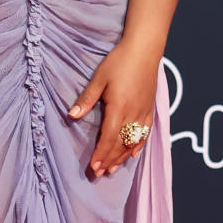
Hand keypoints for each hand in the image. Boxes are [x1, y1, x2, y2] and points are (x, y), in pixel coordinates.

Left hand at [67, 38, 159, 176]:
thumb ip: (87, 99)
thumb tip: (72, 115)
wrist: (145, 49)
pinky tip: (133, 154)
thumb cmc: (120, 61)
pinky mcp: (149, 108)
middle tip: (99, 174)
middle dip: (109, 160)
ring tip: (112, 169)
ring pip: (133, 141)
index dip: (101, 154)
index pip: (109, 138)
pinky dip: (139, 145)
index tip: (94, 167)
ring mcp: (144, 112)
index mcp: (119, 108)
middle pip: (121, 144)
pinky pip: (145, 133)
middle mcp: (133, 114)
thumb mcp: (99, 78)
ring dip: (122, 156)